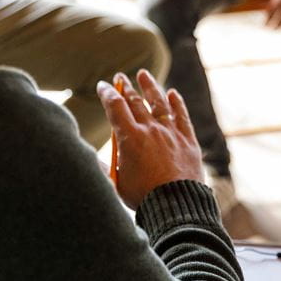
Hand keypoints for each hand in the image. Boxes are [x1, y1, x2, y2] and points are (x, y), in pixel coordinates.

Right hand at [97, 70, 203, 209]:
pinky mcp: (188, 141)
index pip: (115, 106)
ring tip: (143, 74)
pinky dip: (176, 104)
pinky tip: (172, 94)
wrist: (176, 206)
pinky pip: (182, 117)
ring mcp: (171, 133)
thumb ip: (105, 166)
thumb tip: (92, 157)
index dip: (107, 93)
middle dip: (126, 87)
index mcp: (130, 138)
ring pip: (159, 103)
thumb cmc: (143, 197)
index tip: (102, 85)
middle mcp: (151, 130)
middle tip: (120, 77)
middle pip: (136, 102)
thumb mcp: (116, 182)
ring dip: (150, 87)